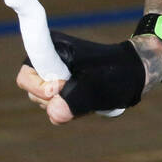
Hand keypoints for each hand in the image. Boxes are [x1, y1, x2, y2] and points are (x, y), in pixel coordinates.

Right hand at [14, 30, 147, 122]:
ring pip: (43, 101)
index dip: (36, 84)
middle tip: (79, 94)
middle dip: (53, 98)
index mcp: (53, 48)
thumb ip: (73, 100)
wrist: (134, 73)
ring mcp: (53, 76)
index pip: (26, 68)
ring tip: (88, 95)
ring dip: (64, 105)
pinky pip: (55, 108)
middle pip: (31, 89)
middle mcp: (48, 61)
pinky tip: (87, 102)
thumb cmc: (117, 72)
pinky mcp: (61, 90)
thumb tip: (54, 113)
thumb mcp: (96, 86)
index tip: (58, 87)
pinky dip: (70, 110)